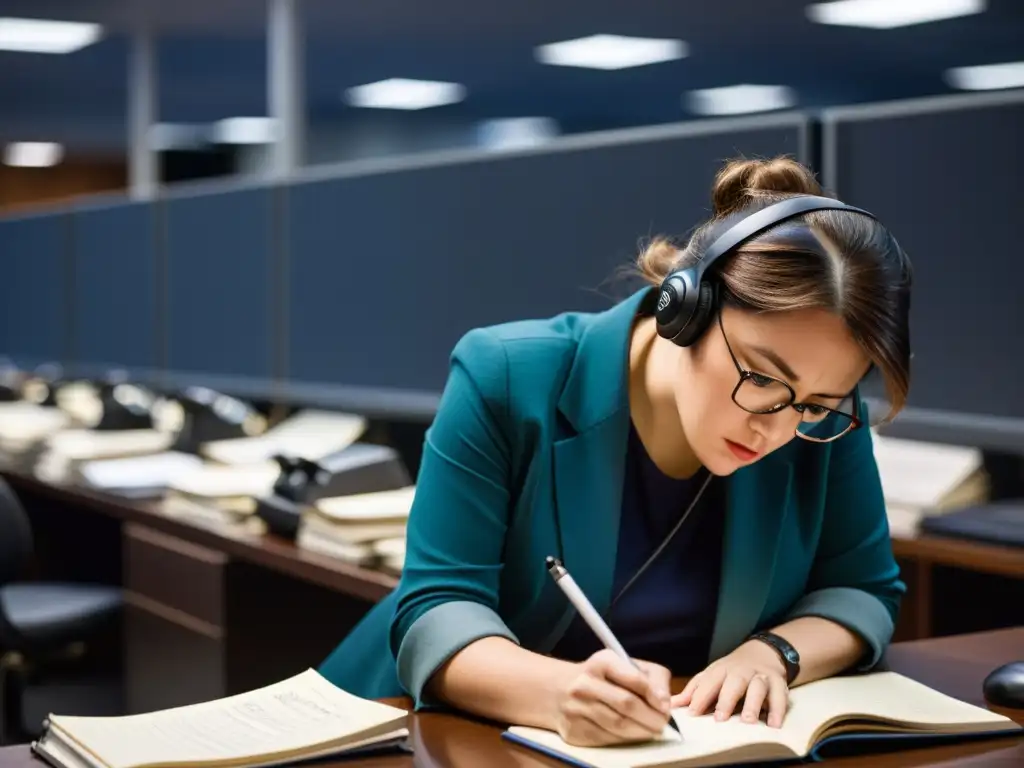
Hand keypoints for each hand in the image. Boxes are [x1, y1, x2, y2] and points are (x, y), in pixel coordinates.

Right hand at [553, 649, 672, 745]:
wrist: (558, 689)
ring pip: (618, 725)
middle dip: (651, 717)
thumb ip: (651, 678)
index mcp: (601, 662)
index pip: (634, 679)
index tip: (665, 707)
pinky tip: (630, 734)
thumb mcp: (624, 665)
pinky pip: (606, 739)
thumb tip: (664, 703)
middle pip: (627, 704)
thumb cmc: (601, 677)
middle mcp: (585, 683)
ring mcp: (576, 708)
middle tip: (662, 724)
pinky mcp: (573, 730)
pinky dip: (624, 740)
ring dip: (641, 732)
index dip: (655, 695)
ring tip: (651, 731)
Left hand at [671, 641, 789, 727]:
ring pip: (757, 687)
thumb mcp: (711, 676)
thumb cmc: (731, 672)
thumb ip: (694, 691)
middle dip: (726, 700)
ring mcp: (760, 676)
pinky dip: (778, 710)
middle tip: (720, 719)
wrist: (762, 653)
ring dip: (753, 704)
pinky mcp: (778, 683)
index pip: (709, 681)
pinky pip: (780, 696)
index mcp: (721, 670)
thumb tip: (671, 704)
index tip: (693, 713)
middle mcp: (741, 671)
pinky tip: (774, 723)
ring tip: (747, 721)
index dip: (700, 696)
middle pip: (733, 683)